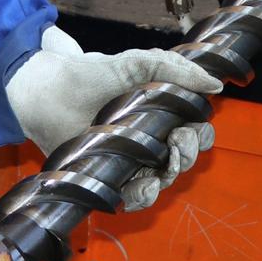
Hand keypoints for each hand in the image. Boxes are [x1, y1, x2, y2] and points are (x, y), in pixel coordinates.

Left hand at [6, 25, 222, 210]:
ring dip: (168, 178)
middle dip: (187, 156)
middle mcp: (149, 139)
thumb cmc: (91, 73)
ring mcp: (130, 160)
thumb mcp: (137, 63)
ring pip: (164, 180)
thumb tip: (214, 85)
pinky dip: (143, 197)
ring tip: (159, 170)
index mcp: (161, 113)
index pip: (194, 131)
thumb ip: (176, 69)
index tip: (188, 130)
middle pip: (184, 158)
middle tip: (175, 146)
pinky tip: (141, 188)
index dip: (199, 135)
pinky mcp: (109, 177)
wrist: (47, 89)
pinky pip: (135, 196)